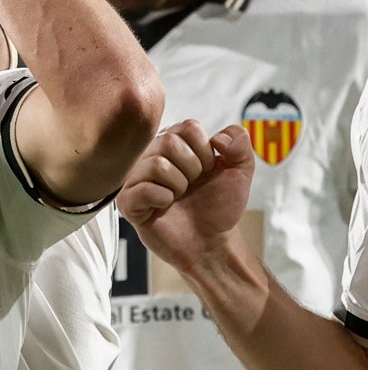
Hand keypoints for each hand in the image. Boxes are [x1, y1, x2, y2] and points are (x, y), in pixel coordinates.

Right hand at [117, 120, 254, 273]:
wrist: (211, 242)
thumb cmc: (219, 206)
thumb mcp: (240, 171)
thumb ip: (240, 143)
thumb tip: (219, 136)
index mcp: (175, 144)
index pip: (187, 127)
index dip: (205, 151)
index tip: (207, 170)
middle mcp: (151, 156)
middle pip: (168, 141)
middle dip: (191, 168)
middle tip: (191, 185)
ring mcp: (137, 178)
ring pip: (156, 164)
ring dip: (178, 186)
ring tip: (178, 197)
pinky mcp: (128, 202)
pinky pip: (143, 189)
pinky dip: (162, 200)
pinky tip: (164, 207)